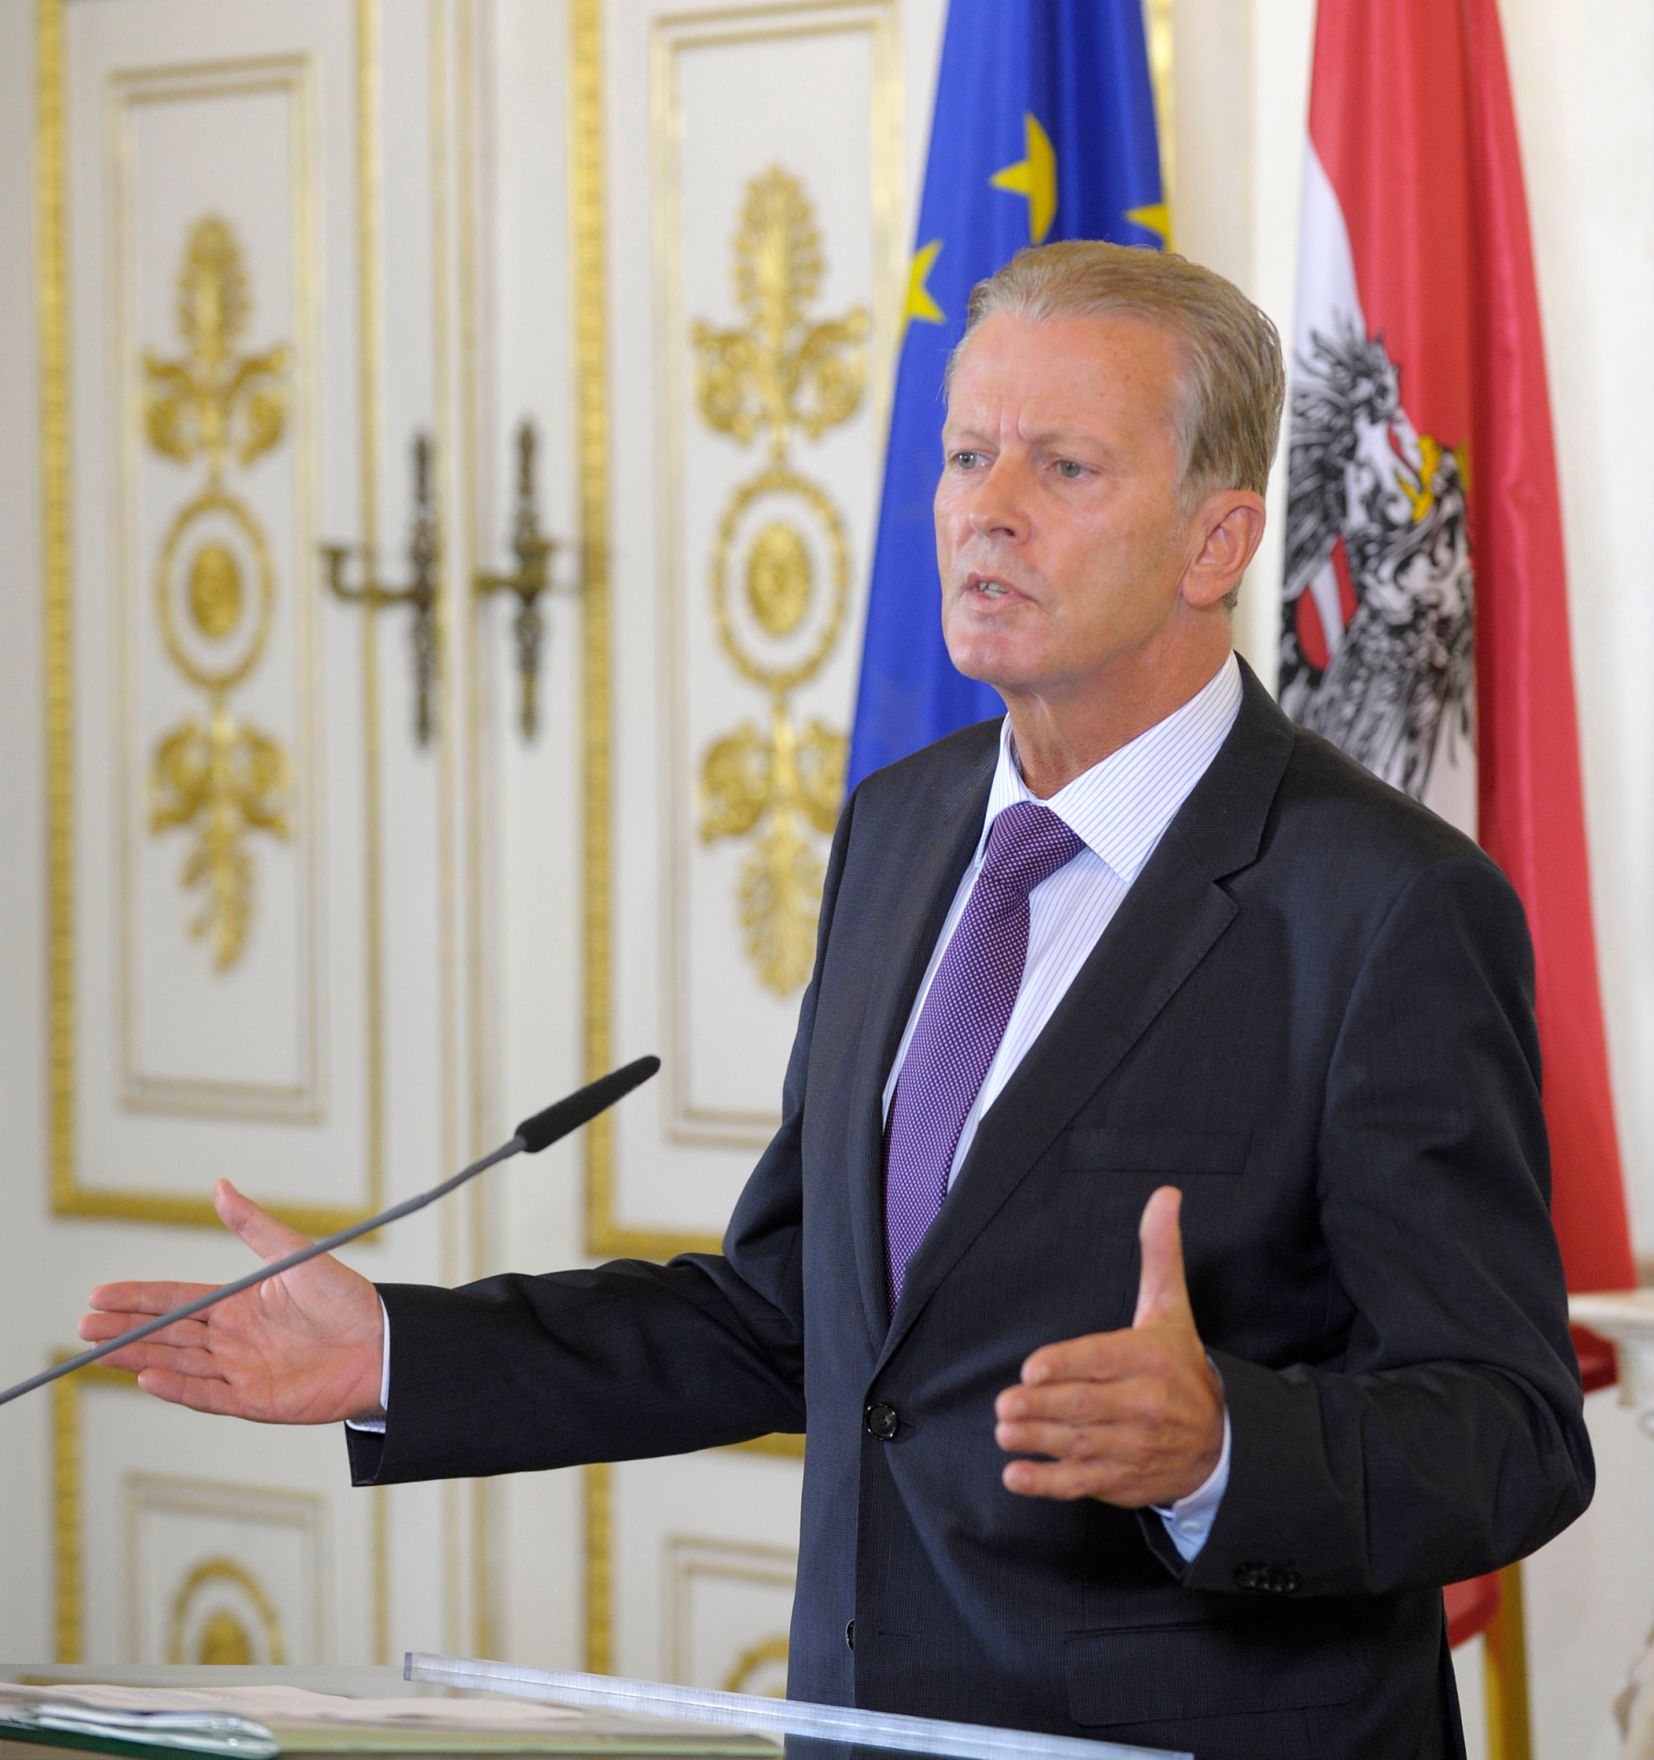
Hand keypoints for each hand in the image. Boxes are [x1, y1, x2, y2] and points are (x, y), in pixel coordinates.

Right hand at [77, 1179, 384, 1424]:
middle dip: (125, 1328)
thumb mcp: (294, 1254)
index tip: (99, 1293)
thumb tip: (221, 1186)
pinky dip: (177, 1388)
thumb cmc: (346, 1297)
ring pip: (178, 1364)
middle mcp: (233, 1339)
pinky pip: (208, 1396)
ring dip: (139, 1356)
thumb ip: (254, 1226)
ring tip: (99, 1349)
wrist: (384, 1343)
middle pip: (168, 1334)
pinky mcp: (255, 1401)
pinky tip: (146, 1376)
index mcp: (239, 1304)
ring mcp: (241, 1371)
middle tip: (84, 1323)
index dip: (138, 1298)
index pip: (177, 1300)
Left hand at [994, 1185, 1224, 1506]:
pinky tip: (1016, 1475)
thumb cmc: (1180, 1364)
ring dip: (1039, 1440)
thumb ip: (1160, 1253)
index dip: (1066, 1365)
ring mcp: (1134, 1446)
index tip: (1031, 1370)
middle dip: (1043, 1407)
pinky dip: (1048, 1483)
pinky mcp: (1123, 1479)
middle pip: (1087, 1405)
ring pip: (1081, 1443)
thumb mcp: (1171, 1308)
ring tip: (1004, 1431)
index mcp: (1152, 1359)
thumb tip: (1165, 1195)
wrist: (1221, 1442)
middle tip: (1004, 1404)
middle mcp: (1146, 1405)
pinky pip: (1083, 1483)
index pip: (1103, 1360)